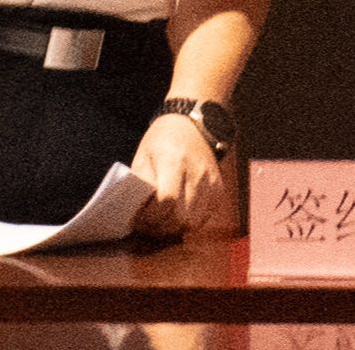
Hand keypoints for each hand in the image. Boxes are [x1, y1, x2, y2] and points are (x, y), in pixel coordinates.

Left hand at [131, 106, 232, 233]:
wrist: (194, 126)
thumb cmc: (163, 140)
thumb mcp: (144, 155)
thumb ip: (141, 183)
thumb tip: (135, 210)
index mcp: (174, 161)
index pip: (166, 200)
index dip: (151, 217)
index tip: (138, 220)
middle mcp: (196, 173)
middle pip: (180, 217)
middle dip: (160, 228)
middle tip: (147, 226)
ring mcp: (211, 183)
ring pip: (193, 223)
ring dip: (174, 228)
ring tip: (161, 221)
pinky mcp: (218, 190)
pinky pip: (204, 218)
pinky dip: (188, 222)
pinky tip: (177, 214)